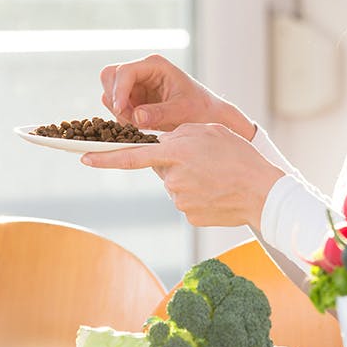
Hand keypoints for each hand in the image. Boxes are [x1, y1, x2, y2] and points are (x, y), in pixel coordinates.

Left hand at [81, 123, 284, 228]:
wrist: (263, 193)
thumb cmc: (239, 157)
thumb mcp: (209, 131)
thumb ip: (179, 134)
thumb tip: (162, 146)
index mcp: (176, 152)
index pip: (132, 155)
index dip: (105, 157)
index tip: (83, 156)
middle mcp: (173, 178)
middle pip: (162, 169)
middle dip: (176, 163)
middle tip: (205, 162)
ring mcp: (180, 199)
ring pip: (175, 185)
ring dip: (189, 179)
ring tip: (215, 177)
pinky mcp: (190, 216)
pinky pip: (187, 201)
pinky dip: (199, 196)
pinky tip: (217, 192)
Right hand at [99, 54, 254, 139]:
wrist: (208, 117)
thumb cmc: (200, 109)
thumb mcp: (182, 111)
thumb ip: (159, 113)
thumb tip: (136, 117)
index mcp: (155, 65)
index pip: (125, 71)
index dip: (119, 90)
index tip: (120, 110)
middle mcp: (142, 71)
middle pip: (110, 76)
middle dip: (115, 99)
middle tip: (130, 120)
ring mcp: (136, 84)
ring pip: (110, 92)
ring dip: (119, 110)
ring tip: (140, 125)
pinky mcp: (134, 98)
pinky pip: (116, 106)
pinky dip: (123, 117)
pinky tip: (141, 126)